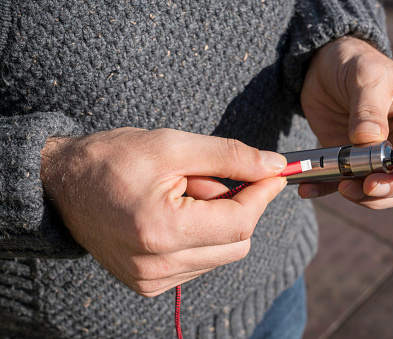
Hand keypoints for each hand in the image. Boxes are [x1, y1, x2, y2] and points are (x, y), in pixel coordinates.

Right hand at [41, 128, 286, 296]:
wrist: (62, 185)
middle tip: (208, 178)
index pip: (239, 223)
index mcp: (162, 231)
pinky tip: (174, 214)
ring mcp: (152, 281)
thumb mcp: (173, 145)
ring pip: (221, 254)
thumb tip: (275, 166)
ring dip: (216, 221)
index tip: (275, 174)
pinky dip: (200, 235)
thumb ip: (230, 157)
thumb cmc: (112, 159)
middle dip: (236, 207)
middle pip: (236, 243)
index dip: (263, 195)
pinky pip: (200, 261)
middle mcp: (157, 266)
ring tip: (182, 195)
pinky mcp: (149, 284)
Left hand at [299, 37, 392, 208]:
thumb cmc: (355, 63)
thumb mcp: (364, 77)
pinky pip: (345, 183)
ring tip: (341, 187)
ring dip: (364, 196)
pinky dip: (327, 189)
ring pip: (383, 190)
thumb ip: (368, 110)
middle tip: (368, 186)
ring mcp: (379, 156)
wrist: (324, 68)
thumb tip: (369, 142)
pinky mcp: (352, 163)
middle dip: (392, 187)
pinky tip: (308, 189)